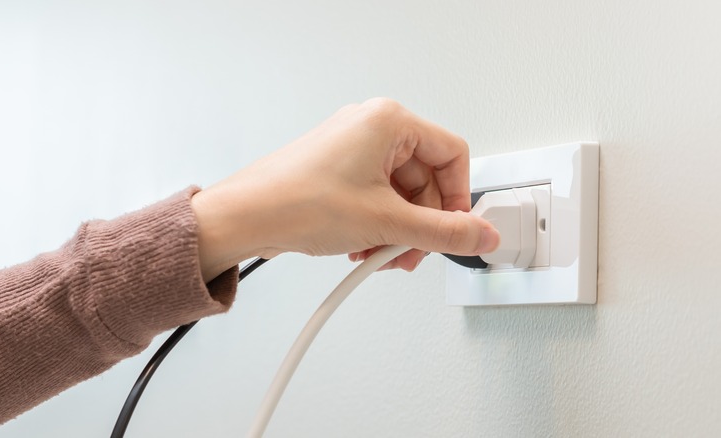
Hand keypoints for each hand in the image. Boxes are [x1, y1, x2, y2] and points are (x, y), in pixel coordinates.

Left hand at [191, 98, 498, 279]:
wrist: (244, 218)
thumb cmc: (297, 202)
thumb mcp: (385, 222)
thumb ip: (443, 233)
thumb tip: (481, 236)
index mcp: (389, 121)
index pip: (453, 154)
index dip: (460, 198)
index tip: (456, 230)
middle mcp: (371, 128)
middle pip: (426, 179)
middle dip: (421, 224)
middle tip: (410, 252)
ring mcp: (353, 149)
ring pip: (400, 194)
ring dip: (397, 231)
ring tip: (380, 253)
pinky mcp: (338, 171)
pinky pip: (376, 198)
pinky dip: (377, 226)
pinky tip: (362, 248)